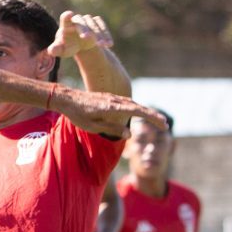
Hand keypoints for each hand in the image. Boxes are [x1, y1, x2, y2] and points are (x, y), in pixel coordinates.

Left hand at [47, 11, 113, 58]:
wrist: (80, 45)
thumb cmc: (67, 46)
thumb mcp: (61, 50)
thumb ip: (55, 50)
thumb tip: (51, 51)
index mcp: (66, 24)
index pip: (65, 18)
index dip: (67, 16)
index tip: (69, 15)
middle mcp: (77, 20)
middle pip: (81, 21)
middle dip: (84, 28)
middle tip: (86, 37)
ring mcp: (88, 20)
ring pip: (93, 24)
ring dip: (98, 34)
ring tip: (102, 45)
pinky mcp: (98, 23)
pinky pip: (103, 27)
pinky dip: (106, 35)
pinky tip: (109, 44)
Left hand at [51, 87, 166, 137]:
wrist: (66, 98)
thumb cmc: (77, 114)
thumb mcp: (92, 126)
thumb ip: (111, 129)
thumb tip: (130, 134)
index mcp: (112, 108)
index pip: (138, 111)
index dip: (152, 118)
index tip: (163, 124)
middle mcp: (115, 100)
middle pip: (139, 107)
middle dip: (152, 116)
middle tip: (165, 124)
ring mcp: (112, 98)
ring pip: (133, 104)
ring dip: (145, 111)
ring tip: (155, 120)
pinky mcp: (109, 98)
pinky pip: (126, 103)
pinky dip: (136, 108)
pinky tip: (139, 112)